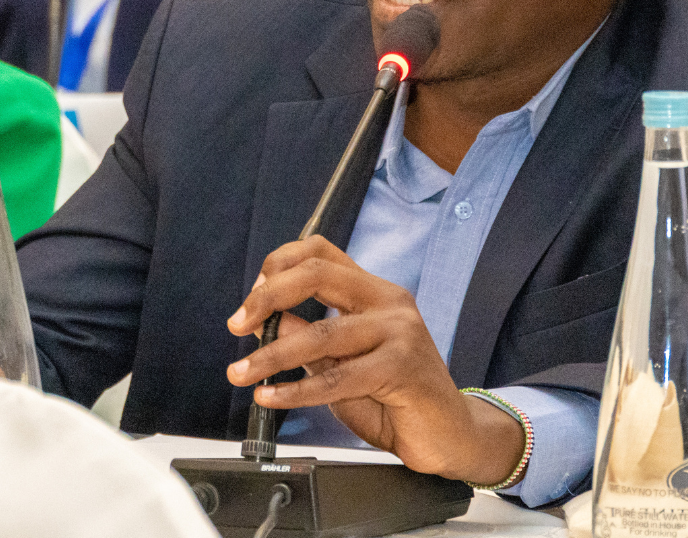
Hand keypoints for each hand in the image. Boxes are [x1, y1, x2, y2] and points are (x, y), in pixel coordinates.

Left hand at [226, 236, 524, 485]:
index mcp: (374, 291)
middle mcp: (389, 301)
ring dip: (270, 355)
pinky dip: (295, 389)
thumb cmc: (396, 398)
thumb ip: (309, 339)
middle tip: (237, 325)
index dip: (279, 264)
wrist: (450, 437)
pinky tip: (271, 396)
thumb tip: (265, 321)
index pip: (320, 251)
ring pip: (320, 333)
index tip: (251, 298)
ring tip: (241, 373)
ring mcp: (399, 331)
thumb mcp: (342, 362)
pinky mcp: (402, 368)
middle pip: (316, 274)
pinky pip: (336, 378)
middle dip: (266, 298)